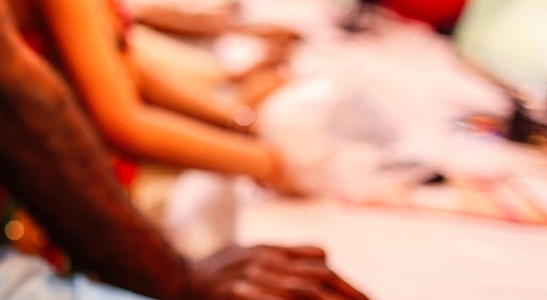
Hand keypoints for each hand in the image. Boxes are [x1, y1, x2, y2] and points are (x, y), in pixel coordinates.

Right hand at [186, 244, 368, 298]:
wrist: (179, 279)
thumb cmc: (219, 269)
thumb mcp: (253, 251)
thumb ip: (288, 252)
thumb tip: (325, 253)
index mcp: (270, 252)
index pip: (318, 265)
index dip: (345, 283)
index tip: (367, 298)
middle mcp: (264, 265)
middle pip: (314, 280)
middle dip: (345, 295)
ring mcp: (250, 282)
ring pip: (298, 291)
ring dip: (326, 299)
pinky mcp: (237, 296)